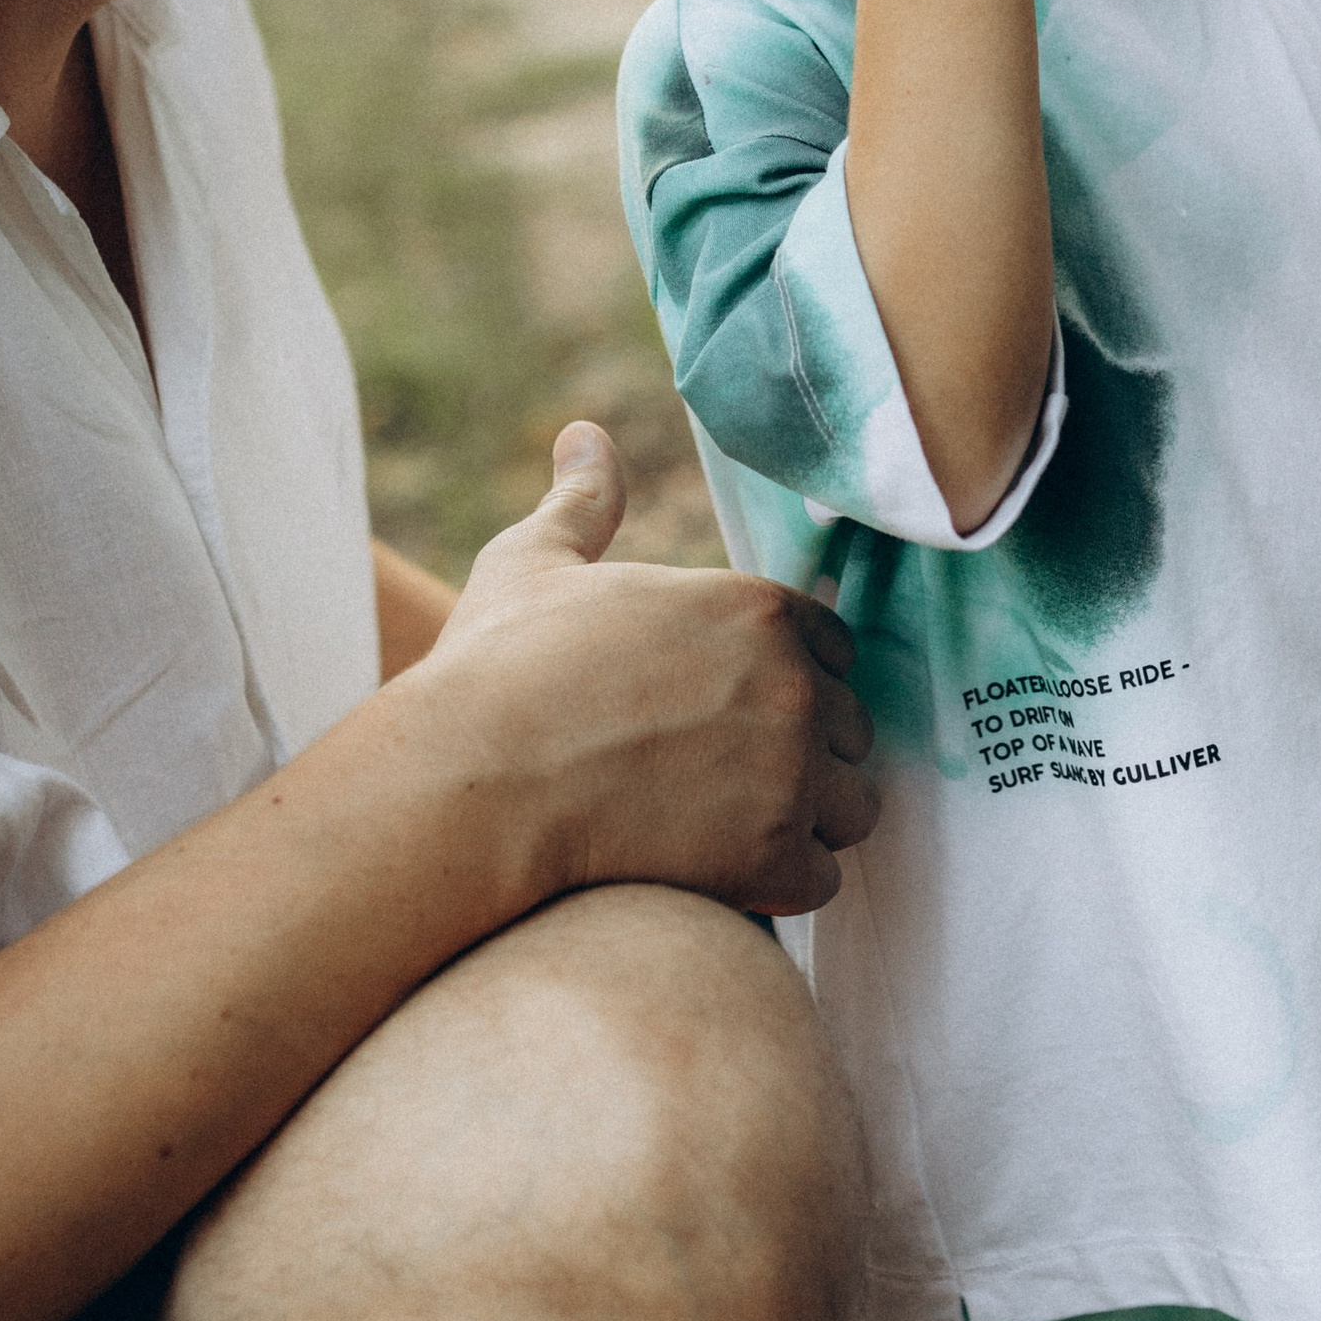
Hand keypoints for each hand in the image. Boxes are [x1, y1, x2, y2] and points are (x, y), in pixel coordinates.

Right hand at [420, 423, 878, 913]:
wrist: (470, 786)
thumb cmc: (495, 672)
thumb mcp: (533, 565)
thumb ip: (582, 502)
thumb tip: (583, 434)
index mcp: (754, 607)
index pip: (834, 648)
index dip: (790, 684)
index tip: (728, 714)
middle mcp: (793, 683)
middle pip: (849, 731)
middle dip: (800, 757)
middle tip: (714, 782)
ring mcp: (791, 771)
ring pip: (849, 809)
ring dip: (801, 824)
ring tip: (721, 832)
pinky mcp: (774, 855)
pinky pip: (818, 880)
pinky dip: (777, 886)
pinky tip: (716, 877)